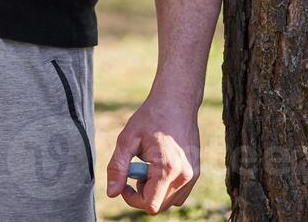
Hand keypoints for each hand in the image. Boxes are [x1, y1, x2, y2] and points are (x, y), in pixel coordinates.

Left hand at [105, 95, 199, 213]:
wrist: (176, 102)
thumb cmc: (150, 117)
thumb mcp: (127, 139)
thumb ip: (118, 167)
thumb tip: (112, 193)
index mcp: (167, 169)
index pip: (150, 205)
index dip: (132, 198)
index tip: (125, 181)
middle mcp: (184, 176)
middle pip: (159, 205)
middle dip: (143, 193)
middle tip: (135, 169)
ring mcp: (192, 175)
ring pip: (169, 201)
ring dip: (155, 191)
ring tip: (148, 166)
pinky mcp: (196, 172)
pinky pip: (179, 194)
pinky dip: (166, 187)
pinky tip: (159, 166)